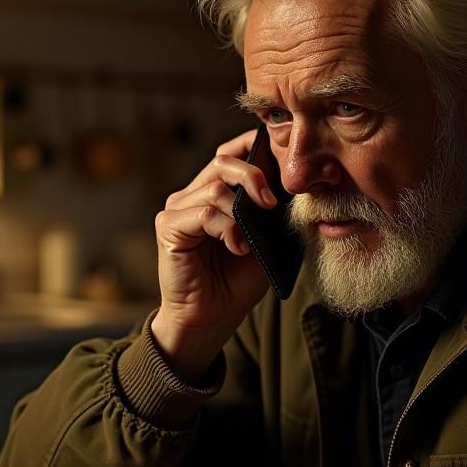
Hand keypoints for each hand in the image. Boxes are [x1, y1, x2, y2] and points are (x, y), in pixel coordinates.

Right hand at [152, 130, 275, 381]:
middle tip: (272, 202)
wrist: (211, 319)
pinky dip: (226, 228)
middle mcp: (193, 194)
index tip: (285, 165)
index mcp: (216, 192)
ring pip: (214, 187)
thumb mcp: (266, 240)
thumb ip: (273, 211)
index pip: (233, 151)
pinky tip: (237, 247)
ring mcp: (178, 209)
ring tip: (250, 238)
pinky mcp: (169, 227)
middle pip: (223, 161)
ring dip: (241, 210)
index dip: (256, 148)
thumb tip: (297, 183)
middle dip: (254, 175)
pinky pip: (203, 213)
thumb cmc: (237, 282)